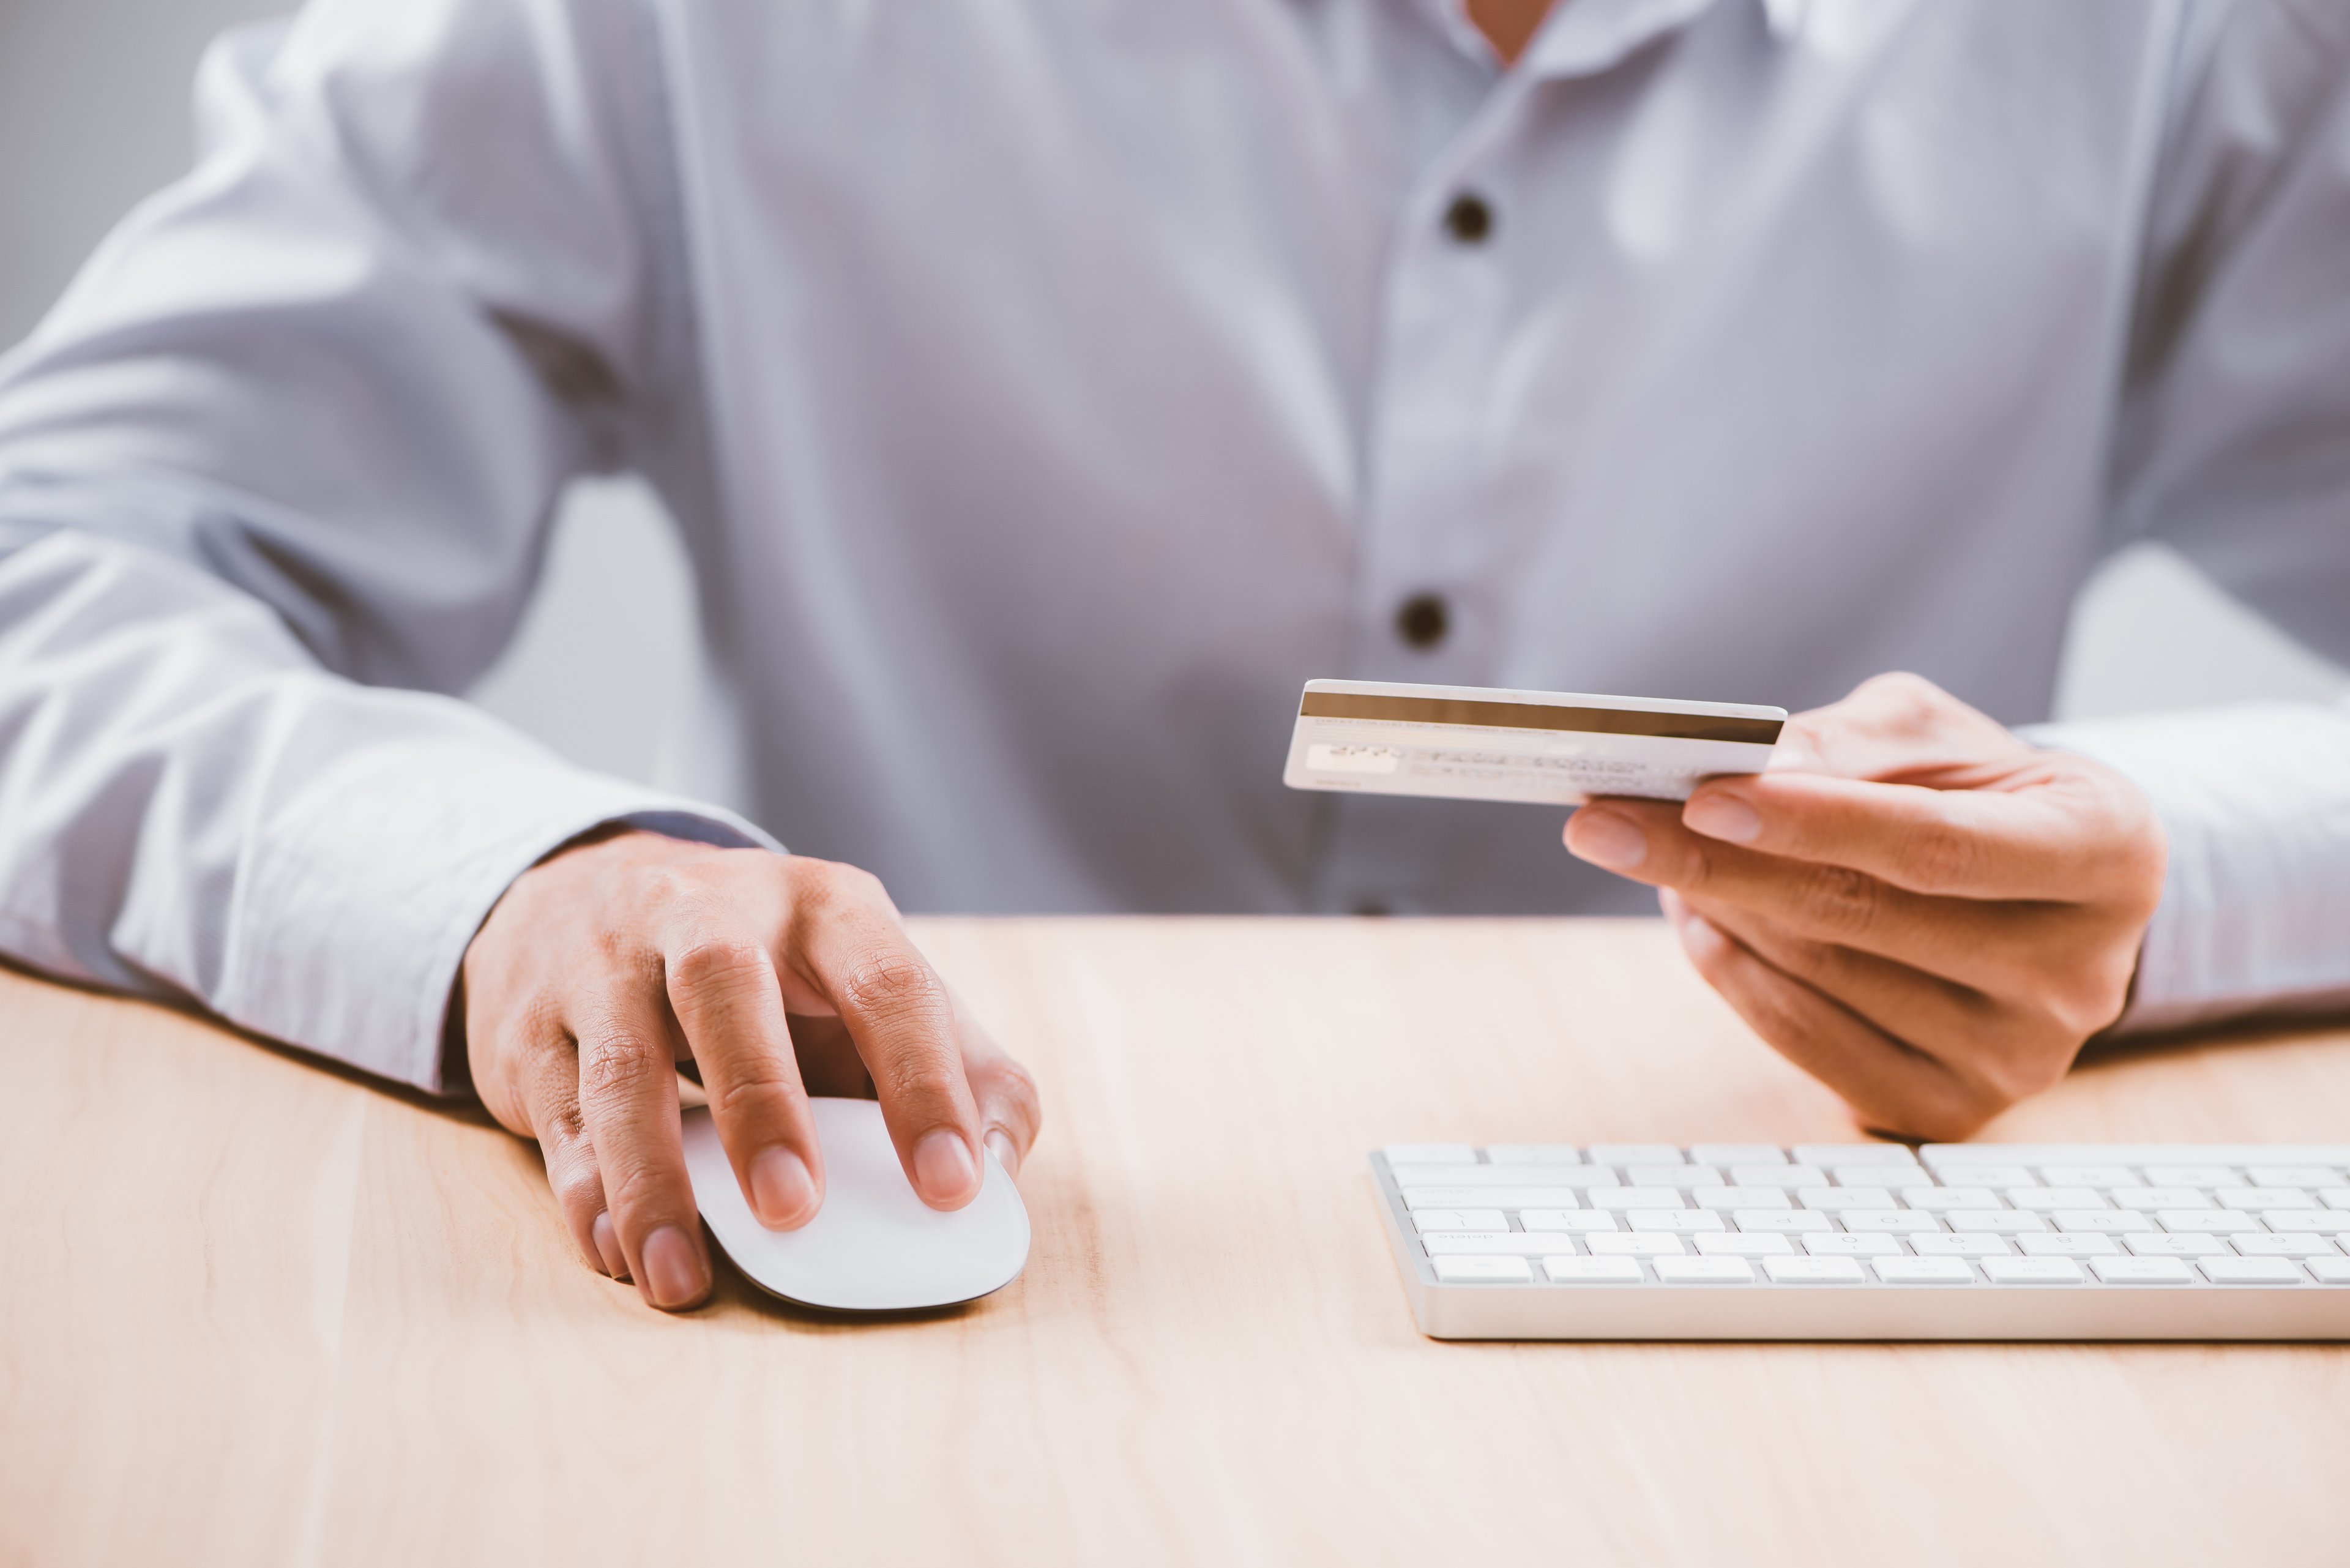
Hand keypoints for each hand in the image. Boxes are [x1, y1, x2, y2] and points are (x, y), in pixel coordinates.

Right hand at [458, 830, 1041, 1310]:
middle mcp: (707, 913)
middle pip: (727, 987)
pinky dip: (586, 1191)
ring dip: (653, 1177)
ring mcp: (605, 964)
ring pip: (621, 1064)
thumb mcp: (867, 983)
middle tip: (795, 1208)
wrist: (583, 894)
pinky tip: (618, 1253)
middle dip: (762, 1100)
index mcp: (822, 906)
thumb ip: (959, 1061)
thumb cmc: (768, 971)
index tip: (952, 1186)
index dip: (925, 1083)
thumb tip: (1001, 1166)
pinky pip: (557, 1113)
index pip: (886, 982)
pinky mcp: (532, 1026)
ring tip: (683, 1277)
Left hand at [1563, 673, 2165, 1139]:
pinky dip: (1732, 976)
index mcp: (2108, 852)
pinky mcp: (1952, 1110)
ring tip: (1647, 850)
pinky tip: (1695, 920)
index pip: (1939, 845)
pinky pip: (1808, 1043)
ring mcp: (2021, 1058)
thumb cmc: (1983, 794)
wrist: (2041, 897)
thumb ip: (1851, 743)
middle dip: (1712, 861)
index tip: (1699, 794)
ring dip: (1714, 908)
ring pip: (1821, 975)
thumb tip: (1756, 771)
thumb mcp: (1937, 736)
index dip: (1814, 821)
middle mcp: (2080, 972)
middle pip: (1861, 914)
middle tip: (1603, 822)